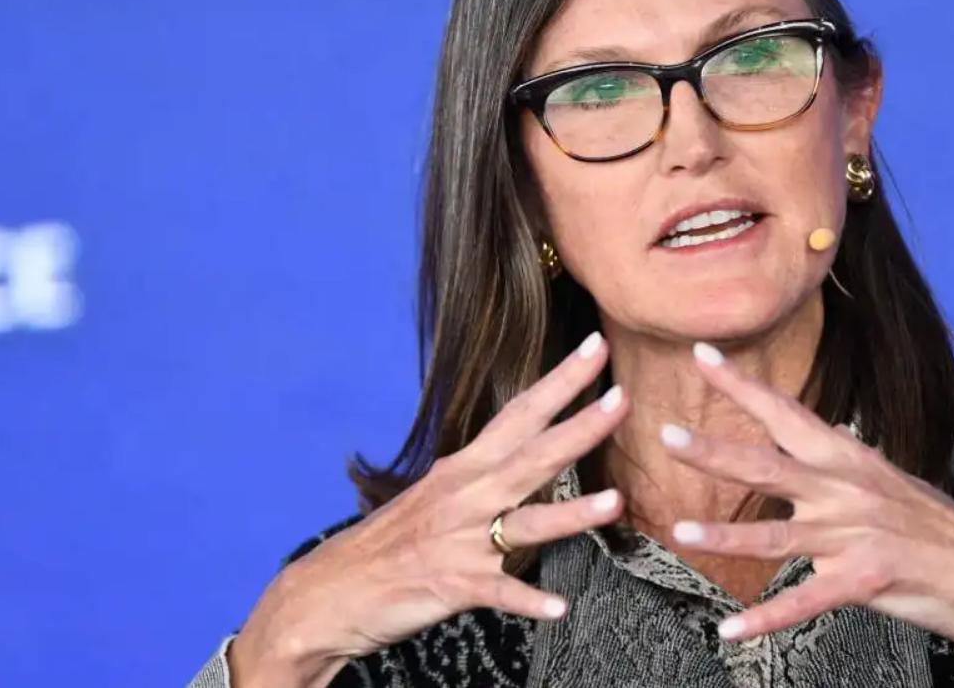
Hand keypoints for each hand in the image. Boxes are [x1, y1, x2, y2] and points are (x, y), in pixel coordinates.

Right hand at [229, 333, 629, 687]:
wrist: (330, 592)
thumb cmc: (392, 542)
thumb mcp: (439, 494)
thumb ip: (487, 474)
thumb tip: (530, 451)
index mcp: (465, 468)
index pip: (521, 413)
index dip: (560, 380)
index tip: (596, 346)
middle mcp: (467, 496)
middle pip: (534, 456)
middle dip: (580, 427)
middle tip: (623, 398)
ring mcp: (461, 541)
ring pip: (526, 523)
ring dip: (572, 514)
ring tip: (615, 503)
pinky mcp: (453, 585)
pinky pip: (498, 593)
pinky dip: (527, 600)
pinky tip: (558, 607)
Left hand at [661, 343, 953, 687]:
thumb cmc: (933, 528)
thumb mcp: (886, 483)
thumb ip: (843, 467)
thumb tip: (815, 445)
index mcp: (849, 459)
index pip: (787, 414)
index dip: (742, 386)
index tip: (702, 354)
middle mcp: (847, 489)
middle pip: (769, 466)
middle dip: (715, 450)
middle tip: (667, 433)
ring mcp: (856, 535)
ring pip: (778, 536)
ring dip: (725, 537)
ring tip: (679, 534)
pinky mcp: (866, 580)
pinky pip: (805, 602)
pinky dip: (766, 618)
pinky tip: (730, 629)